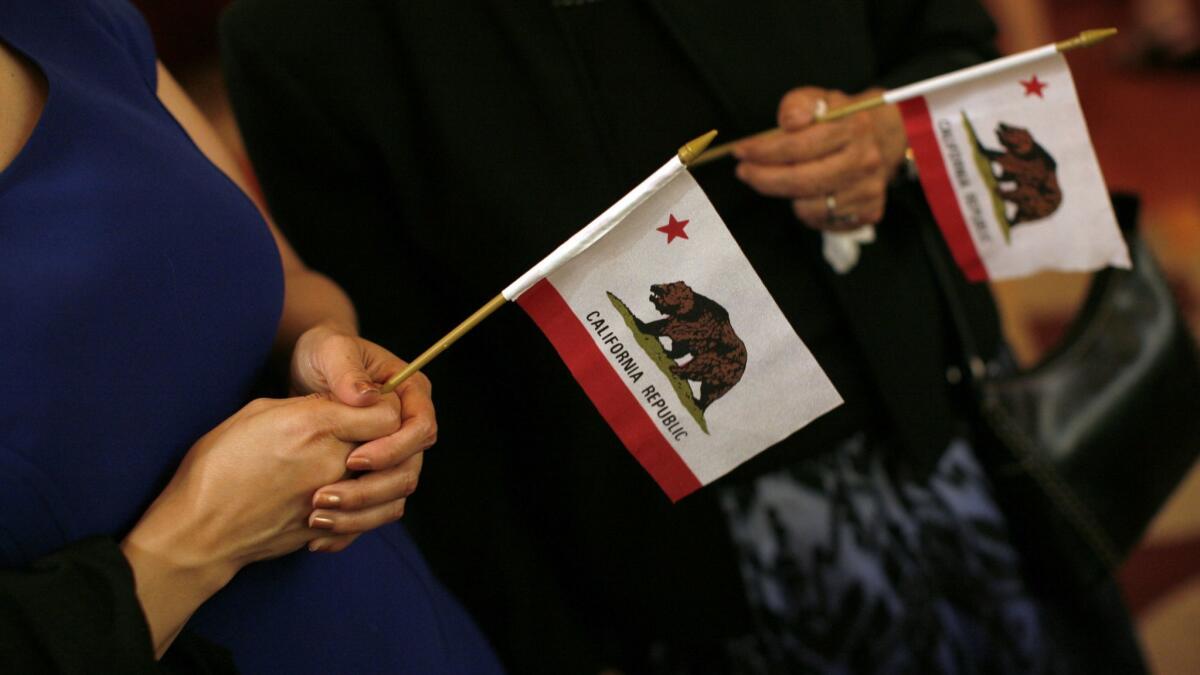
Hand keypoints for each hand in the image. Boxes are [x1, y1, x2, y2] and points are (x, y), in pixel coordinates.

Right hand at [121, 393, 403, 652]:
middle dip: (387, 440)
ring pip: (390, 487)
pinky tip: (345, 500)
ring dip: (384, 477)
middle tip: (370, 437)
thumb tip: (334, 404)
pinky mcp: (329, 527)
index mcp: (313, 425)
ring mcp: (334, 498)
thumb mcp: (255, 415)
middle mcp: (330, 461)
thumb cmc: (215, 466)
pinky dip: (366, 508)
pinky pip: (369, 517)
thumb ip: (305, 406)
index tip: (371, 408)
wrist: (197, 531)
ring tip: (362, 469)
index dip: (385, 407)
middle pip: (391, 447)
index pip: (386, 412)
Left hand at [289, 324, 436, 552]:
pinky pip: (373, 507)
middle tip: (327, 495)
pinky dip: (349, 524)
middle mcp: (408, 427)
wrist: (310, 368)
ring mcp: (393, 452)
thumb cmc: (325, 352)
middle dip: (372, 488)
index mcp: (411, 393)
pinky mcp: (373, 473)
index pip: (421, 429)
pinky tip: (317, 535)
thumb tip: (366, 398)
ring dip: (359, 511)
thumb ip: (348, 371)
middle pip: (410, 469)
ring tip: (317, 516)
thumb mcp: (332, 350)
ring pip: (393, 494)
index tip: (353, 459)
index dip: (393, 449)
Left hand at [733, 87, 907, 230]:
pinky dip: (808, 210)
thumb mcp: (821, 100)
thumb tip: (790, 121)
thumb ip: (798, 104)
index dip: (764, 151)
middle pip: (801, 181)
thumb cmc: (841, 119)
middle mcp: (865, 160)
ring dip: (788, 195)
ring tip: (784, 179)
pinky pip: (823, 221)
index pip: (799, 145)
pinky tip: (808, 193)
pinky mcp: (870, 212)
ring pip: (809, 207)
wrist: (884, 138)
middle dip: (764, 179)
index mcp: (854, 127)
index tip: (740, 152)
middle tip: (744, 172)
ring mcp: (870, 189)